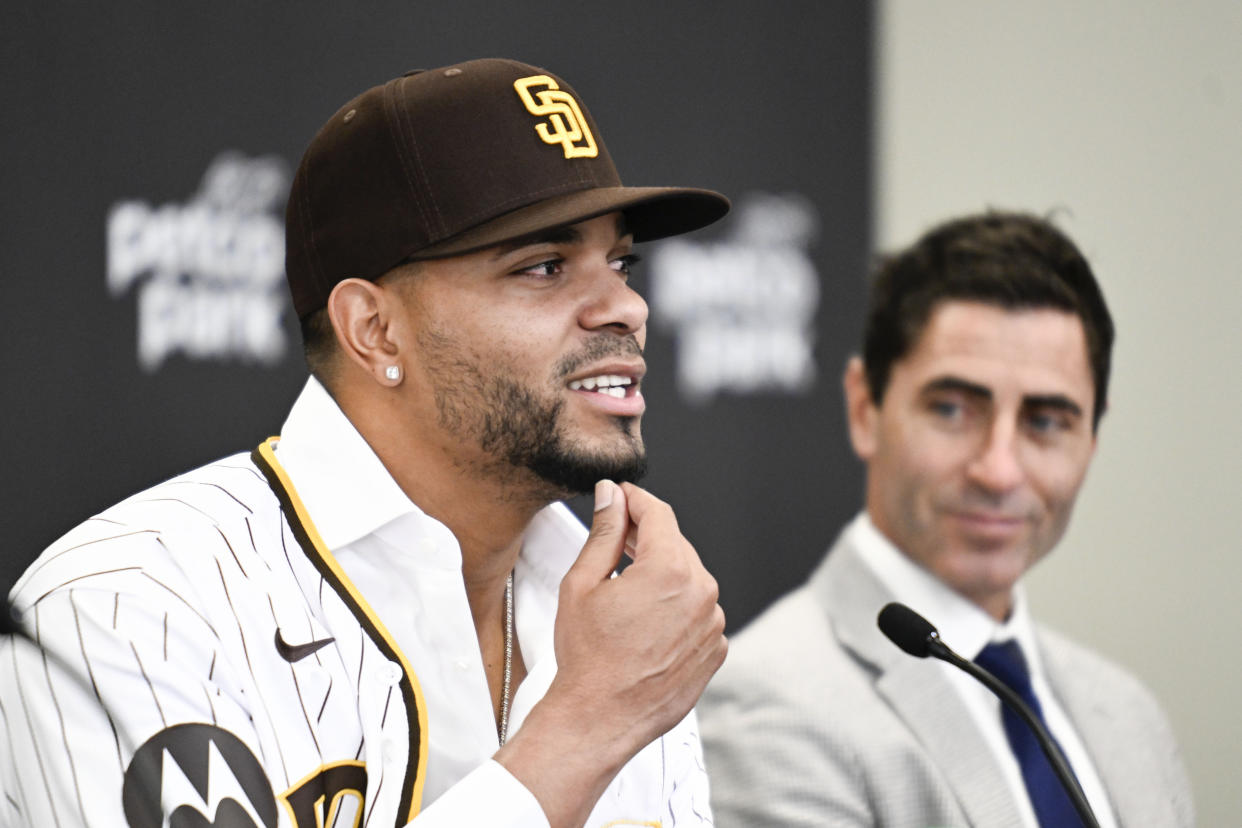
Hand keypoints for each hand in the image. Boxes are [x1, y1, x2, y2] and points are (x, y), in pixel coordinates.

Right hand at [553, 480, 726, 747]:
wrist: (600, 718)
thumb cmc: (588, 657)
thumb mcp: (583, 583)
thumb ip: (604, 531)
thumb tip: (611, 496)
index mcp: (670, 570)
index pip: (658, 513)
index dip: (635, 499)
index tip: (621, 496)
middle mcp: (702, 593)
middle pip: (676, 544)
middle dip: (647, 536)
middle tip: (617, 536)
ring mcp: (713, 624)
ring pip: (689, 579)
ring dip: (663, 574)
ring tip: (627, 589)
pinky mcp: (715, 649)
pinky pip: (699, 612)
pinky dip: (677, 608)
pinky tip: (646, 621)